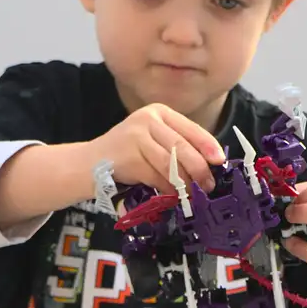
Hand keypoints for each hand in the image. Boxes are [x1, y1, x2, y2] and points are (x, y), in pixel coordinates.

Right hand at [89, 104, 226, 192]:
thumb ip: (176, 145)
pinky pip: (156, 175)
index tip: (220, 161)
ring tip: (192, 194)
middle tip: (208, 185)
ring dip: (184, 182)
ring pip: (170, 163)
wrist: (87, 163)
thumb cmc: (126, 154)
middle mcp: (148, 119)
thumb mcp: (152, 140)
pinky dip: (167, 188)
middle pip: (182, 146)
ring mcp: (136, 136)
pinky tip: (171, 196)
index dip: (208, 145)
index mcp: (158, 111)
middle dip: (198, 168)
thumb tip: (209, 165)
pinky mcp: (128, 155)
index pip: (190, 128)